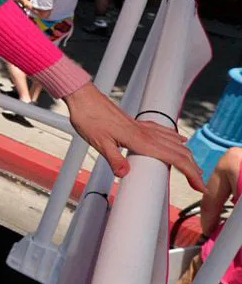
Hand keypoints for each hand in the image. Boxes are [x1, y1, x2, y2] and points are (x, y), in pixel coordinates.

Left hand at [62, 84, 205, 191]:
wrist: (82, 97)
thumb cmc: (88, 117)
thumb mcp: (98, 142)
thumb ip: (113, 159)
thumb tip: (125, 174)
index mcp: (140, 140)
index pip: (174, 158)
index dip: (190, 172)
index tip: (199, 186)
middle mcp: (145, 132)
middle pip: (179, 151)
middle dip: (193, 167)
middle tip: (200, 183)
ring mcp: (142, 126)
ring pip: (173, 141)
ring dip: (186, 155)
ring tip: (194, 167)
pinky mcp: (136, 123)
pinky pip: (163, 131)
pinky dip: (175, 139)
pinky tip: (178, 140)